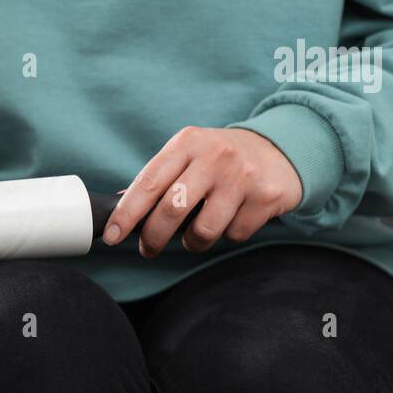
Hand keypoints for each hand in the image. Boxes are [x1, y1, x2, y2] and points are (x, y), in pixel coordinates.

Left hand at [102, 126, 301, 257]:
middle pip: (172, 210)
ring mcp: (242, 177)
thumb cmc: (220, 158)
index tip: (112, 236)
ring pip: (203, 231)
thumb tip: (123, 209)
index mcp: (187, 143)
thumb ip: (160, 178)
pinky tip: (229, 219)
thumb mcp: (189, 154)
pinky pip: (234, 235)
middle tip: (149, 249)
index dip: (127, 214)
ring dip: (192, 243)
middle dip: (154, 238)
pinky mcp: (265, 197)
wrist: (280, 149)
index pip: (148, 183)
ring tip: (193, 235)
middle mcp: (214, 157)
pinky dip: (226, 235)